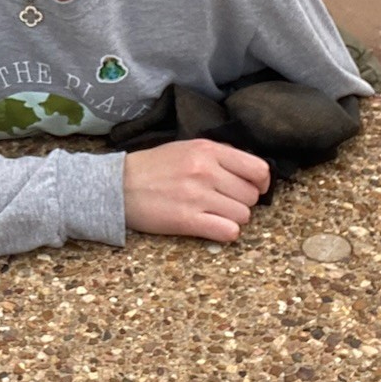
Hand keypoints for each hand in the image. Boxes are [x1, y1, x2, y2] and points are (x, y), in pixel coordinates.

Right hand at [121, 139, 270, 241]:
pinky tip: (211, 226)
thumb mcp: (187, 148)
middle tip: (223, 202)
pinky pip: (228, 232)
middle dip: (242, 202)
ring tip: (213, 214)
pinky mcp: (187, 220)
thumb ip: (218, 156)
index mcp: (208, 150)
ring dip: (232, 218)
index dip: (262, 182)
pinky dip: (225, 233)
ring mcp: (197, 196)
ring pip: (243, 215)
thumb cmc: (153, 168)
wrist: (118, 185)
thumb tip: (250, 172)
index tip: (255, 188)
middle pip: (251, 196)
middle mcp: (206, 171)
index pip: (258, 168)